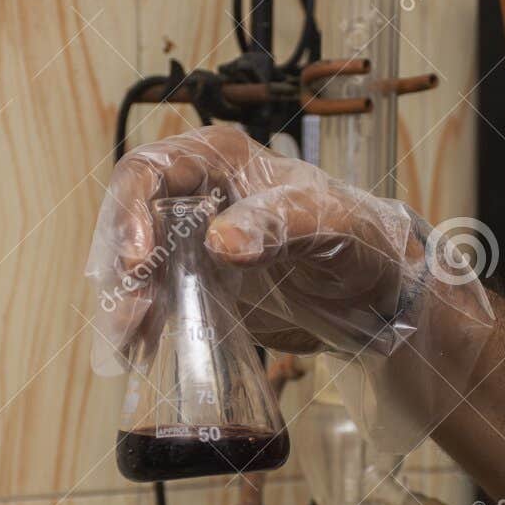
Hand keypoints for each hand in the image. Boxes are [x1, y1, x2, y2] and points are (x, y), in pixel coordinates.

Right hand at [86, 126, 494, 450]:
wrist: (382, 293)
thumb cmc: (364, 239)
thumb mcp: (330, 225)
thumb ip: (278, 224)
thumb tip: (220, 241)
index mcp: (224, 159)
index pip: (151, 171)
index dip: (132, 213)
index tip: (139, 264)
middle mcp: (200, 192)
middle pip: (131, 218)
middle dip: (122, 265)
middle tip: (128, 315)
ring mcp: (196, 238)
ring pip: (139, 261)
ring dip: (126, 298)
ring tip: (129, 337)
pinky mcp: (201, 281)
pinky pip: (158, 294)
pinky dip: (146, 318)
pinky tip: (142, 344)